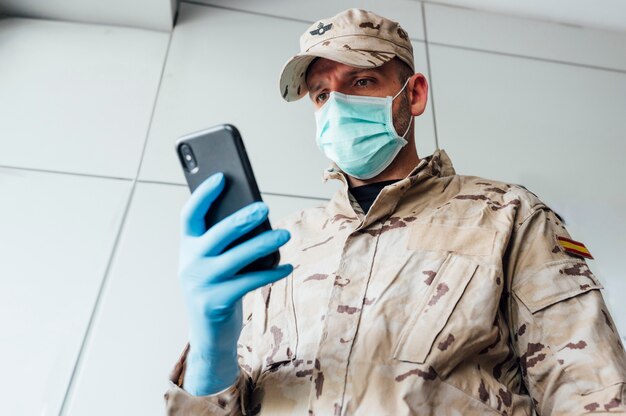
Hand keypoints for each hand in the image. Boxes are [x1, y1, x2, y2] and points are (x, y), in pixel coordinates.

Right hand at [178, 172, 292, 394]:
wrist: (208, 335)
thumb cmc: (217, 289)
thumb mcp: (214, 263)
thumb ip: (226, 243)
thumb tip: (257, 217)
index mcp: (187, 247)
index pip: (190, 215)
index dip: (203, 194)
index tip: (222, 177)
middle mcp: (189, 263)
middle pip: (216, 234)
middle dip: (241, 219)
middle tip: (264, 207)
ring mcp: (201, 284)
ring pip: (236, 258)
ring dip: (263, 244)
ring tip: (284, 234)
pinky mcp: (215, 303)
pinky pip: (249, 282)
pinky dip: (271, 273)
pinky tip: (288, 266)